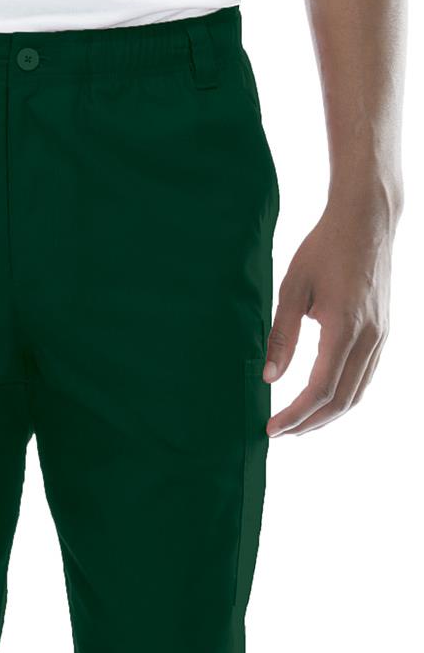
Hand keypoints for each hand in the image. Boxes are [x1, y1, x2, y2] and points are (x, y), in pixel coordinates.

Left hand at [264, 190, 399, 436]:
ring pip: (357, 393)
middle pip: (341, 401)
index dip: (295, 415)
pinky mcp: (383, 332)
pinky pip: (366, 377)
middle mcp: (369, 337)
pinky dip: (344, 397)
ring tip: (299, 423)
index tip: (272, 428)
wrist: (367, 219)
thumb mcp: (292, 288)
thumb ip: (281, 336)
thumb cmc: (325, 247)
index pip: (320, 390)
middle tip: (281, 432)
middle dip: (309, 423)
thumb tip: (269, 378)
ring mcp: (381, 336)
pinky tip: (323, 400)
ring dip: (328, 415)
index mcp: (344, 328)